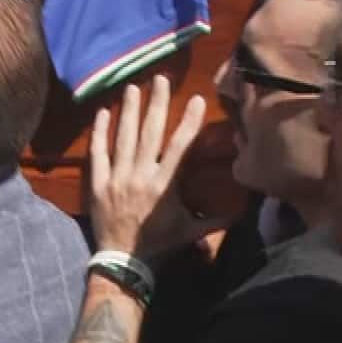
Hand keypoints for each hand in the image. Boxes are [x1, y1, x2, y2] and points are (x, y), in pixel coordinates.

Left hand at [88, 76, 220, 260]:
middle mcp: (141, 176)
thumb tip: (242, 212)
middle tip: (160, 79)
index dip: (189, 122)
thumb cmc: (160, 244)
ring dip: (129, 111)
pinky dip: (100, 132)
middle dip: (156, 104)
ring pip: (124, 138)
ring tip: (132, 88)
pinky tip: (103, 113)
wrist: (123, 263)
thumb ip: (215, 220)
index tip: (196, 99)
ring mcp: (118, 178)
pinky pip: (98, 153)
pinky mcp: (99, 184)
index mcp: (164, 186)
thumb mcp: (189, 232)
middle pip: (150, 133)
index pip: (180, 147)